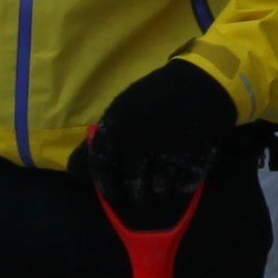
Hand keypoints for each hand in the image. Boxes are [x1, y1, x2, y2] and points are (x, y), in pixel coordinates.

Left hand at [78, 58, 243, 216]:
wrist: (203, 80)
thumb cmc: (155, 97)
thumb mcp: (122, 110)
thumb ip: (99, 142)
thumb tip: (74, 173)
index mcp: (119, 124)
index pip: (104, 167)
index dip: (107, 185)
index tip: (113, 195)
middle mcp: (141, 138)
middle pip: (133, 183)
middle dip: (136, 194)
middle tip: (140, 197)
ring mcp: (169, 147)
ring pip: (159, 188)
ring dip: (159, 191)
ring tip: (162, 187)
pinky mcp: (195, 153)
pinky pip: (184, 183)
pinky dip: (181, 186)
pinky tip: (180, 178)